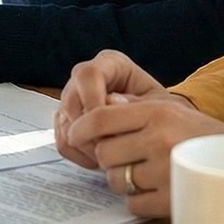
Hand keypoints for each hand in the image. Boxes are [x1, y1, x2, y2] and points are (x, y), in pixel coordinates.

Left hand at [53, 53, 223, 217]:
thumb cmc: (203, 135)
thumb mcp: (172, 109)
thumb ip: (135, 106)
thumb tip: (103, 102)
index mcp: (158, 113)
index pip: (100, 119)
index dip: (80, 128)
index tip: (75, 135)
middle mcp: (160, 139)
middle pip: (103, 153)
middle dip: (108, 158)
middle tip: (122, 157)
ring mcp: (167, 172)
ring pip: (115, 180)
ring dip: (122, 180)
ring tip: (143, 174)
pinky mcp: (173, 203)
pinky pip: (133, 204)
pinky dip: (138, 201)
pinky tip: (155, 191)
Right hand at [54, 50, 170, 167]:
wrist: (160, 131)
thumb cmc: (161, 114)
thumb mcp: (156, 106)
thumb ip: (133, 103)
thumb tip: (110, 104)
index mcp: (110, 64)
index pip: (88, 75)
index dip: (93, 100)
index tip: (109, 124)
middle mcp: (86, 79)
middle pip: (71, 100)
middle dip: (90, 130)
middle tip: (113, 147)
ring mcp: (74, 100)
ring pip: (65, 123)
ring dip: (87, 145)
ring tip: (112, 156)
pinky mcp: (67, 122)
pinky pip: (62, 141)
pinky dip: (81, 156)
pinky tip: (101, 160)